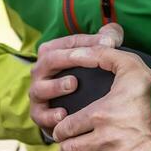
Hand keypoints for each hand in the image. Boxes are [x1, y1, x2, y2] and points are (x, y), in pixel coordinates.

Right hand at [29, 22, 124, 137]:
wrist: (68, 112)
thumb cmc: (82, 78)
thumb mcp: (93, 57)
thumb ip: (105, 40)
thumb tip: (113, 35)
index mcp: (51, 53)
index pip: (68, 42)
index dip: (88, 41)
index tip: (110, 43)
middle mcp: (40, 71)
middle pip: (50, 59)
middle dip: (69, 58)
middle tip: (92, 59)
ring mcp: (37, 92)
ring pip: (40, 87)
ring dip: (56, 85)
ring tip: (73, 84)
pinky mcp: (38, 114)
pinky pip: (40, 114)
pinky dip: (50, 115)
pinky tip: (63, 115)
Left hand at [50, 46, 150, 150]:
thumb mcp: (128, 64)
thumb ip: (100, 54)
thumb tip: (76, 51)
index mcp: (100, 113)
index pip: (65, 129)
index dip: (60, 131)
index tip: (62, 131)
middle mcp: (107, 137)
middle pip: (71, 150)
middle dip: (67, 147)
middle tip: (70, 145)